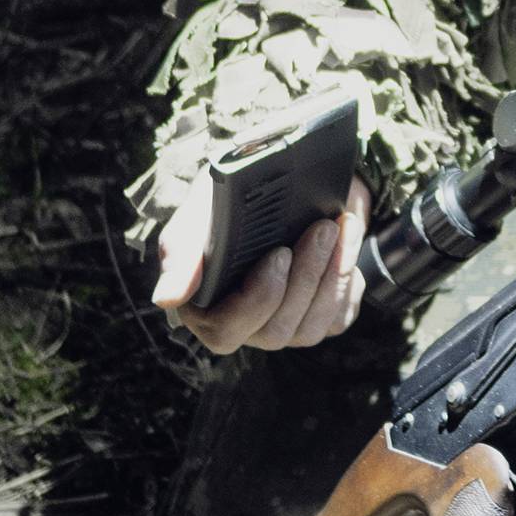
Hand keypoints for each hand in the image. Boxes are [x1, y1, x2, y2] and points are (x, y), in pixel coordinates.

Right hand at [150, 173, 371, 353]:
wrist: (274, 184)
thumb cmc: (227, 204)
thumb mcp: (199, 216)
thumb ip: (182, 255)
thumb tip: (167, 299)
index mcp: (207, 309)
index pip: (227, 330)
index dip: (256, 300)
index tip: (277, 254)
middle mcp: (247, 327)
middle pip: (277, 329)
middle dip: (304, 276)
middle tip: (320, 229)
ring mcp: (285, 326)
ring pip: (312, 326)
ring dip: (331, 274)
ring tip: (338, 226)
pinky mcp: (320, 319)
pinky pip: (339, 317)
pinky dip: (348, 278)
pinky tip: (347, 242)